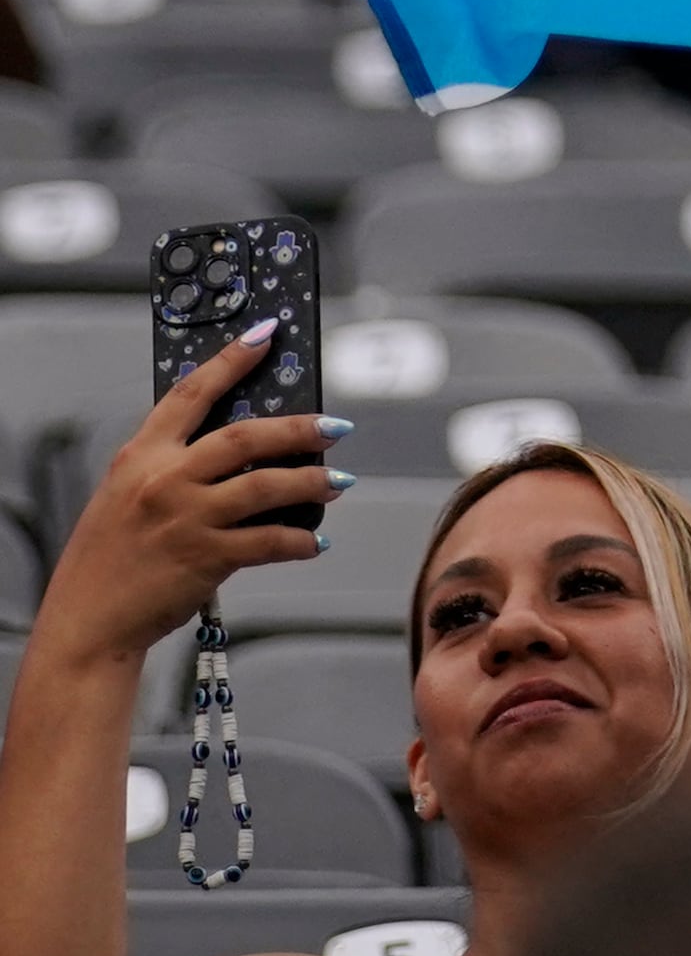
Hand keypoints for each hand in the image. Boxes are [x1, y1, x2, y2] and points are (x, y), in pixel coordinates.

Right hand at [35, 325, 340, 665]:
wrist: (86, 620)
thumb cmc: (108, 558)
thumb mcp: (125, 496)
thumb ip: (170, 468)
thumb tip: (240, 448)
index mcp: (140, 458)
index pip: (190, 394)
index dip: (231, 361)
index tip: (265, 335)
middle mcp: (164, 481)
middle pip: (245, 436)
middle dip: (298, 428)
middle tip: (335, 427)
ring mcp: (186, 518)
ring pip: (267, 485)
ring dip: (312, 482)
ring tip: (338, 481)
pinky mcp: (206, 557)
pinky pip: (269, 541)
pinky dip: (300, 540)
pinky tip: (315, 541)